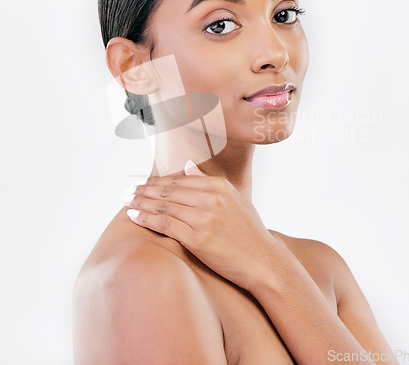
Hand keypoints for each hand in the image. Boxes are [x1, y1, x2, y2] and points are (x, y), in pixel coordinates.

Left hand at [123, 160, 279, 291]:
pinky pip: (165, 225)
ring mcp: (204, 218)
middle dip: (144, 189)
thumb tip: (188, 165)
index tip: (142, 182)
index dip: (157, 181)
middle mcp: (211, 198)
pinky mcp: (198, 239)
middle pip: (168, 191)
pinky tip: (135, 216)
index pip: (180, 180)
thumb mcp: (235, 199)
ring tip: (126, 201)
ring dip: (141, 202)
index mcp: (219, 186)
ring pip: (164, 206)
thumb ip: (209, 182)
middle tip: (127, 189)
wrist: (264, 261)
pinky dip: (147, 219)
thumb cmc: (250, 232)